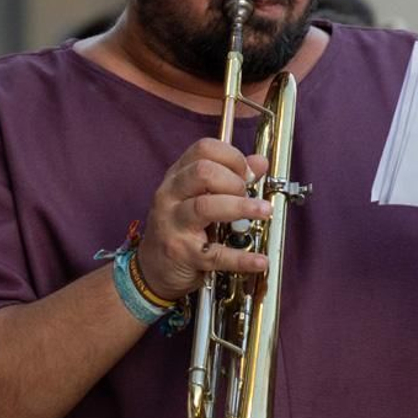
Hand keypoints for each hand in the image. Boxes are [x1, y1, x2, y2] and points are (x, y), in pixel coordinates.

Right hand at [134, 139, 272, 302]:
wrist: (153, 268)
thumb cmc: (181, 227)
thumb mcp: (201, 197)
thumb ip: (230, 177)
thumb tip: (260, 163)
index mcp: (177, 177)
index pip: (203, 149)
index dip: (232, 157)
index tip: (249, 173)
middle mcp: (170, 196)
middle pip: (203, 172)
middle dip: (234, 181)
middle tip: (249, 195)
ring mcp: (173, 224)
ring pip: (205, 206)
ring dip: (240, 207)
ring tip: (263, 212)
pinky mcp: (182, 253)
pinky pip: (214, 254)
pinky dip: (241, 258)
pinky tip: (260, 260)